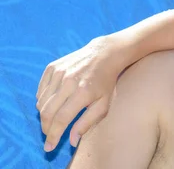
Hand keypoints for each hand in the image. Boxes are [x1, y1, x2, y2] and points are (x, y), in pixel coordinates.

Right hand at [36, 35, 123, 150]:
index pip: (61, 119)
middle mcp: (68, 82)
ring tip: (53, 119)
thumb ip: (87, 123)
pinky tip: (52, 103)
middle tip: (49, 134)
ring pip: (42, 102)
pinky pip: (41, 90)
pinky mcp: (52, 67)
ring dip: (44, 115)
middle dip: (46, 128)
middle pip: (47, 112)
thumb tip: (72, 141)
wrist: (104, 54)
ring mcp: (59, 73)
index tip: (49, 147)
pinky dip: (42, 100)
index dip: (53, 135)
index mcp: (83, 92)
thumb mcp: (103, 104)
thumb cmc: (106, 82)